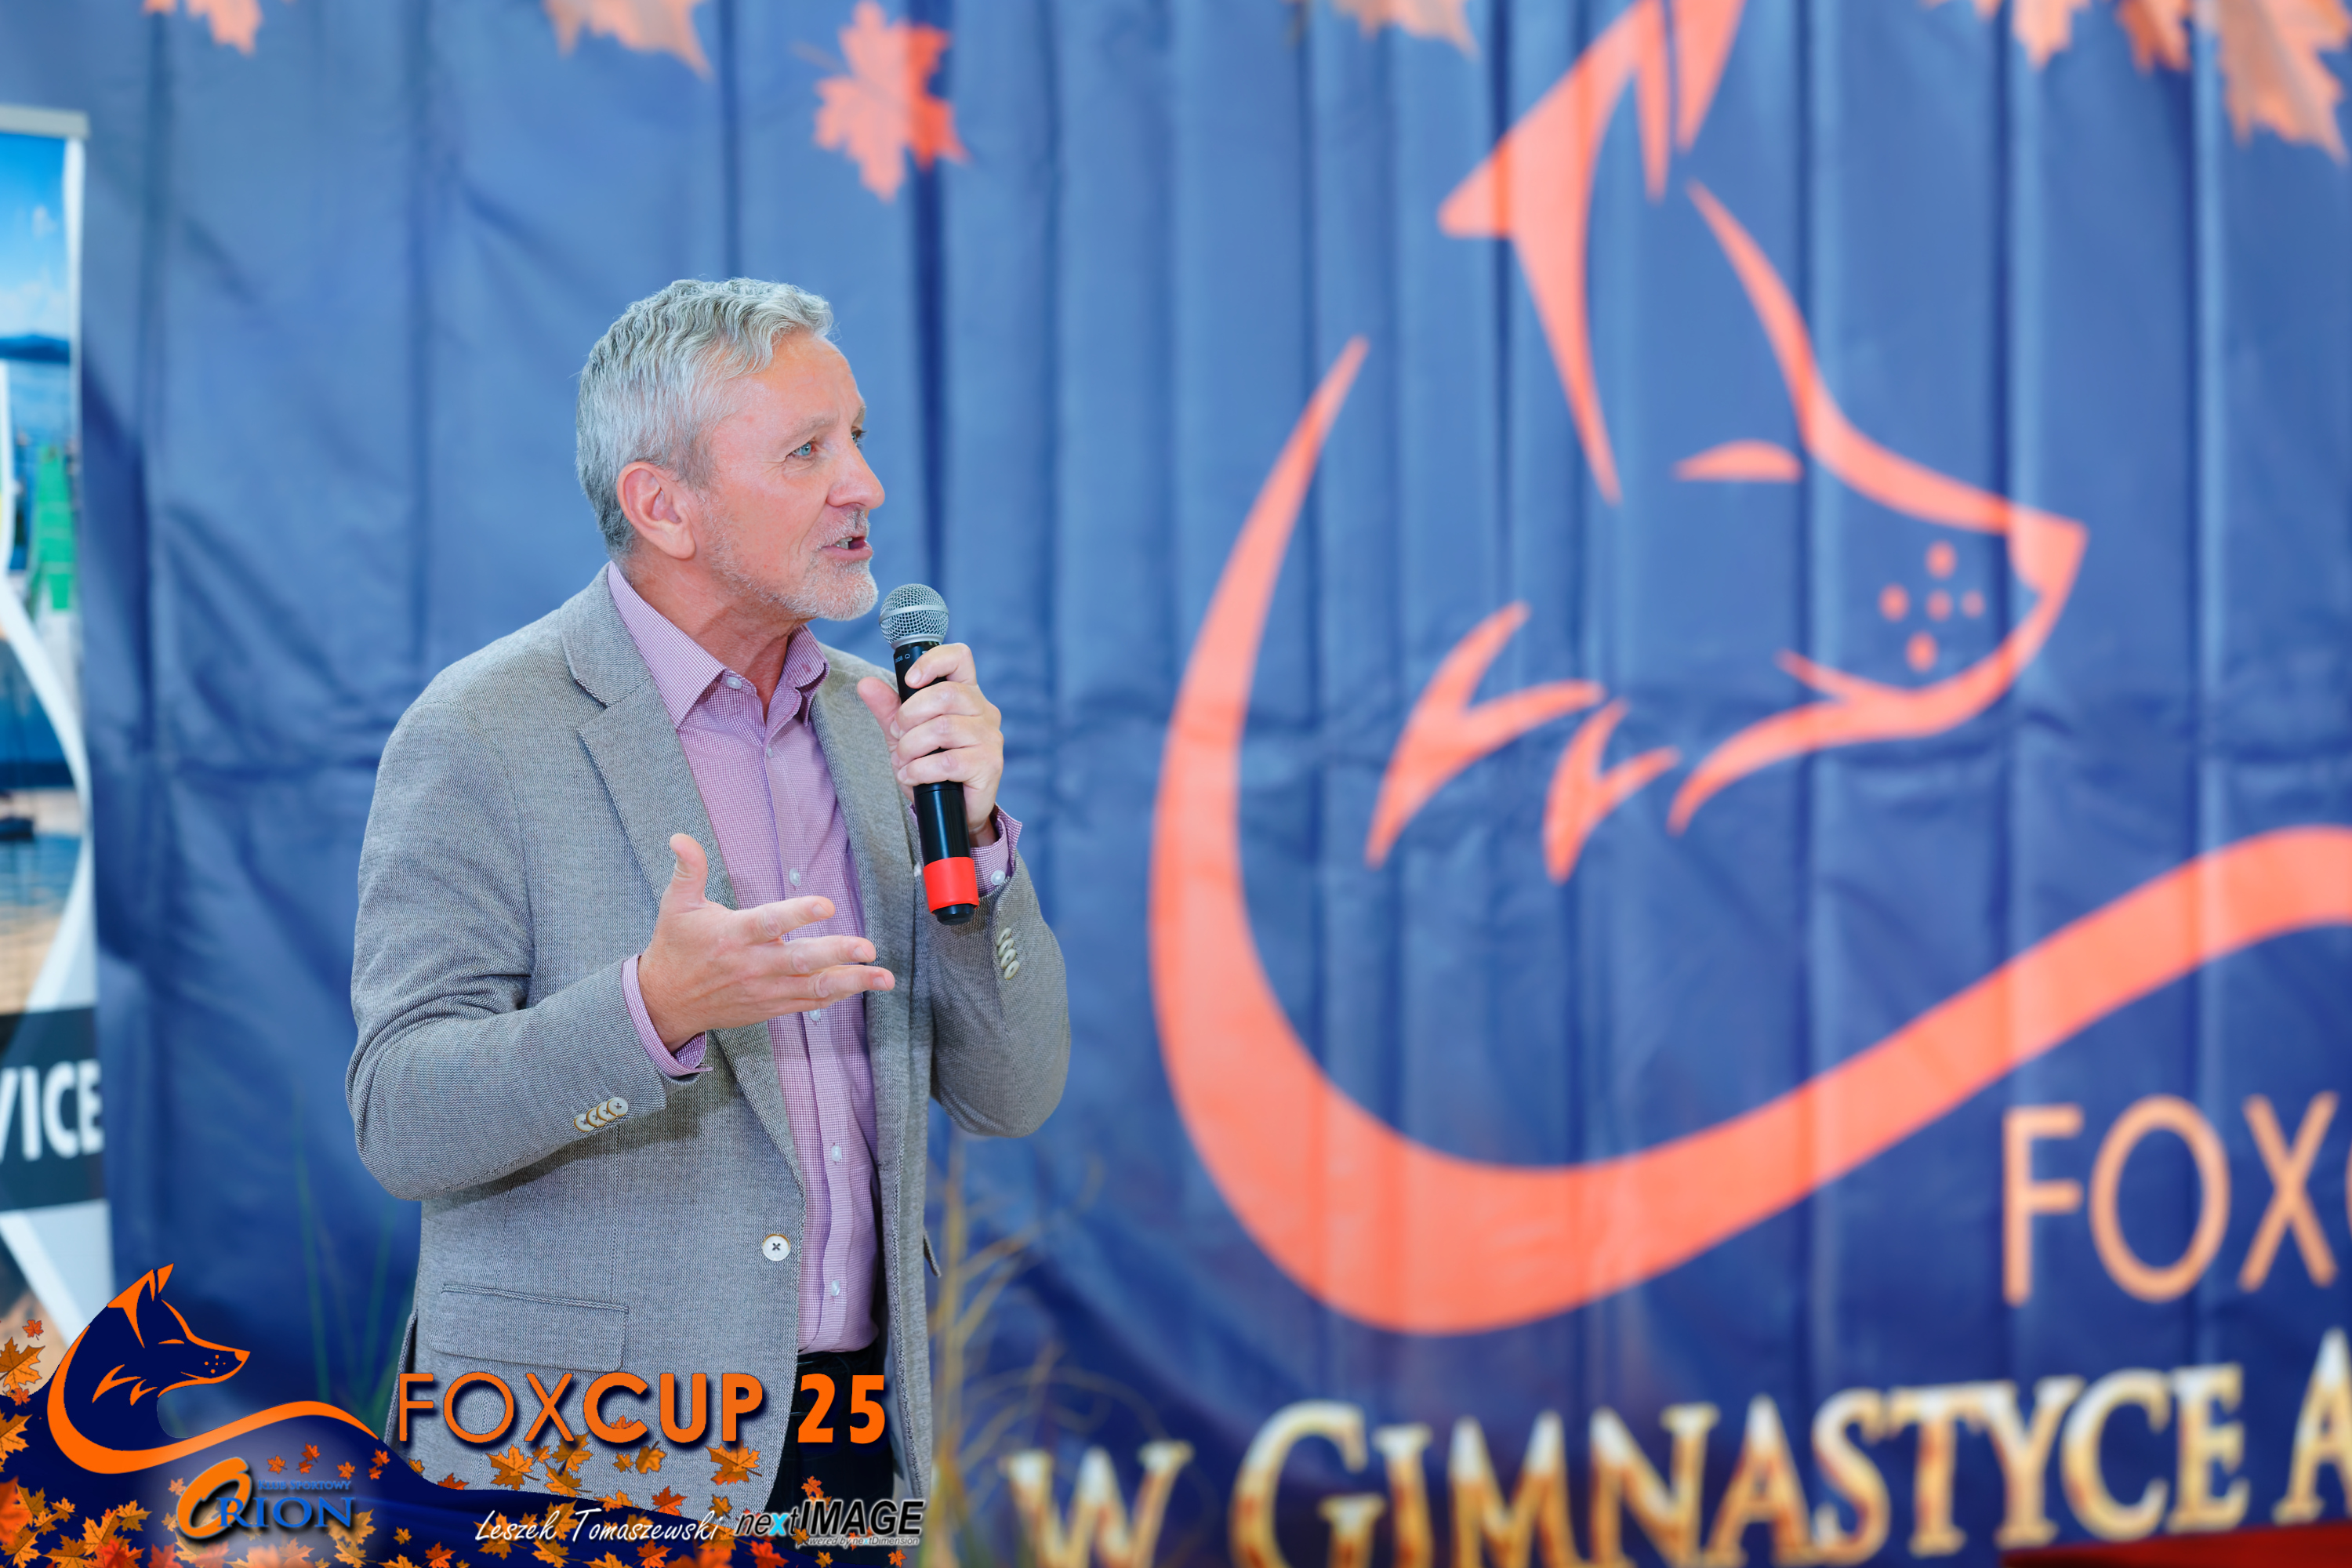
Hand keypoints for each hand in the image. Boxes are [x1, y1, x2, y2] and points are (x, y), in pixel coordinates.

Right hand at [637, 834, 894, 1046]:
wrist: (665, 1000)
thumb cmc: (675, 946)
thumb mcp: (676, 904)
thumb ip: (688, 870)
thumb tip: (680, 837)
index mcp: (732, 935)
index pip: (769, 923)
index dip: (798, 914)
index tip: (826, 905)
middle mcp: (752, 965)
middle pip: (800, 960)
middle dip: (837, 954)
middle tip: (868, 948)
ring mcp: (763, 990)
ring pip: (811, 988)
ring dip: (851, 982)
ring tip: (883, 977)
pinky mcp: (769, 1007)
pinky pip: (807, 1003)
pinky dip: (834, 996)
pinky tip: (860, 987)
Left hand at [856, 644, 1003, 843]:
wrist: (950, 810)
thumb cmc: (931, 765)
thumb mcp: (904, 733)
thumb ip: (888, 708)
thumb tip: (865, 683)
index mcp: (966, 693)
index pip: (960, 658)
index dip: (933, 661)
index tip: (910, 680)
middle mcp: (984, 710)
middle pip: (947, 694)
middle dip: (910, 715)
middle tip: (898, 733)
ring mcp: (990, 737)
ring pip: (944, 728)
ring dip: (912, 746)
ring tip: (904, 761)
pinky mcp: (989, 765)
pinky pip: (948, 762)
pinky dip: (920, 770)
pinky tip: (911, 776)